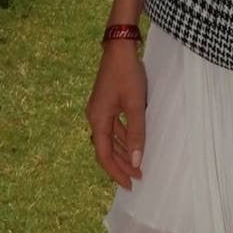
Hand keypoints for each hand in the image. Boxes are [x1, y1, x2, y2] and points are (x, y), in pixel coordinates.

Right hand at [85, 42, 146, 189]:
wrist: (120, 47)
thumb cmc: (128, 75)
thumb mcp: (136, 105)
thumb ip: (136, 133)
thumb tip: (136, 161)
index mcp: (97, 120)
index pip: (104, 155)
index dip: (117, 172)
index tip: (130, 184)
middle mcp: (94, 117)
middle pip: (106, 149)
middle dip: (121, 164)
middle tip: (138, 177)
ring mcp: (99, 110)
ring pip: (110, 139)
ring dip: (123, 152)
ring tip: (137, 164)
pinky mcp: (106, 102)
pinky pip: (113, 127)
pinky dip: (123, 138)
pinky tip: (133, 142)